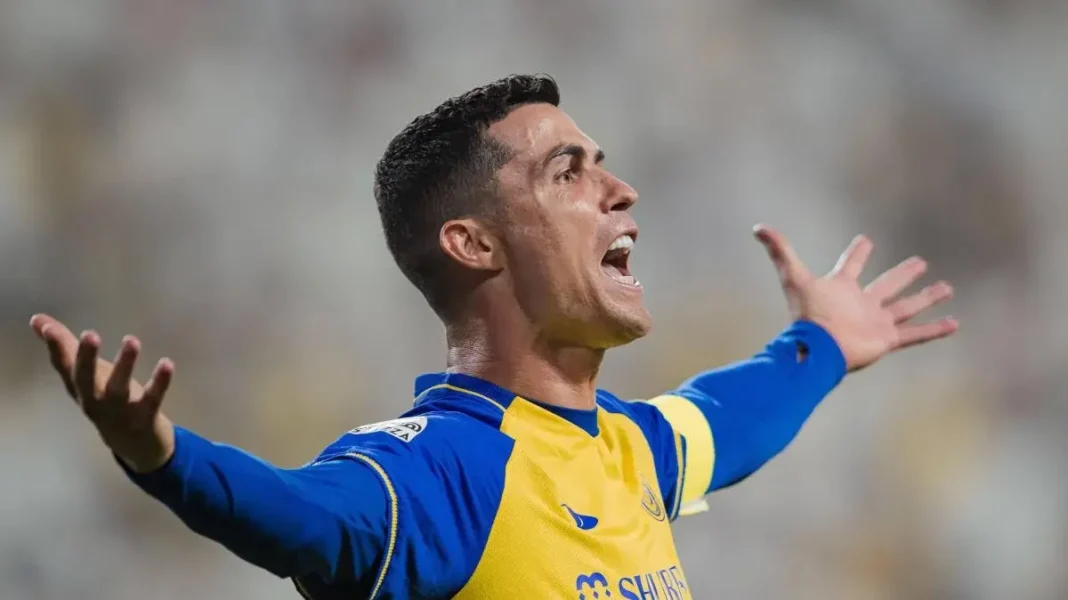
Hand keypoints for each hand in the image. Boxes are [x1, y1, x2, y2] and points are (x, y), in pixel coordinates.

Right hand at [29, 314, 176, 472]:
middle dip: (86, 358)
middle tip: (89, 335)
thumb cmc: (107, 401)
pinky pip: (152, 398)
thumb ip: (65, 348)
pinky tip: (167, 363)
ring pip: (119, 388)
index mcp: (80, 387)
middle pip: (85, 380)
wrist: (135, 446)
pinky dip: (159, 382)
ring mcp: (120, 411)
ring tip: (132, 340)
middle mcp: (95, 400)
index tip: (45, 326)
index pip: (64, 366)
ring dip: (125, 365)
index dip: (55, 347)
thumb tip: (38, 320)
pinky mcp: (145, 417)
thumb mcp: (86, 375)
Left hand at [754, 225, 957, 371]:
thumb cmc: (806, 314)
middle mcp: (861, 303)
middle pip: (887, 284)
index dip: (858, 252)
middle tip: (920, 262)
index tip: (865, 240)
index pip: (851, 264)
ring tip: (947, 287)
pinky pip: (915, 334)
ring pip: (907, 307)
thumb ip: (778, 250)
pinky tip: (954, 323)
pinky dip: (934, 329)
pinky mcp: (886, 339)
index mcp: (842, 287)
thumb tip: (758, 227)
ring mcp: (875, 321)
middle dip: (903, 274)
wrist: (817, 348)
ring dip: (927, 297)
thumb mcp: (793, 277)